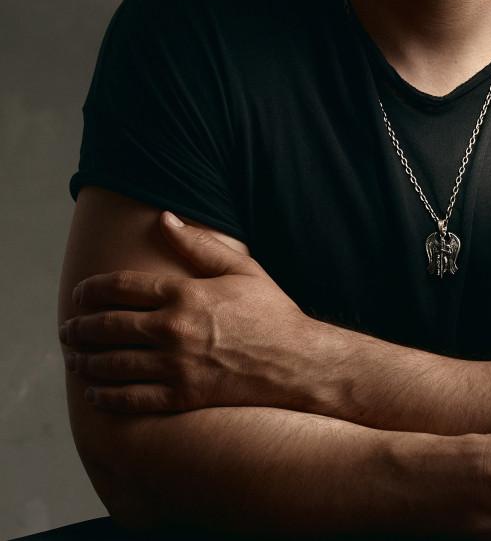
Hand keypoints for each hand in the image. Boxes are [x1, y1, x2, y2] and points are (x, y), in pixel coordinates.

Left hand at [60, 213, 321, 413]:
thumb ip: (198, 244)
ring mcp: (176, 366)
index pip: (121, 287)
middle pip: (108, 327)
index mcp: (185, 293)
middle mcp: (174, 329)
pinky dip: (105, 396)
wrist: (295, 362)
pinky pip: (130, 400)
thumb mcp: (240, 268)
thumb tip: (165, 218)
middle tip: (67, 328)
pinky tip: (95, 392)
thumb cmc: (270, 311)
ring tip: (75, 358)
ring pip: (112, 365)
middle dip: (80, 326)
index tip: (80, 293)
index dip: (92, 290)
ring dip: (86, 361)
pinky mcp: (181, 398)